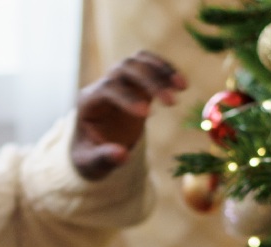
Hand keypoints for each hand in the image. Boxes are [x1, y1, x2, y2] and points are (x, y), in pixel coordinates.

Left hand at [71, 50, 186, 180]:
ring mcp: (119, 81)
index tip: (147, 114)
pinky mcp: (134, 83)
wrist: (94, 148)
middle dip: (149, 81)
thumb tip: (122, 155)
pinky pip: (149, 66)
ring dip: (162, 71)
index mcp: (88, 101)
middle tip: (171, 103)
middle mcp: (102, 85)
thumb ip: (103, 158)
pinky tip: (181, 85)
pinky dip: (166, 71)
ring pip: (139, 61)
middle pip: (125, 68)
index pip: (107, 88)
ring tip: (182, 87)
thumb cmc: (90, 156)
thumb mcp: (91, 163)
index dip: (127, 97)